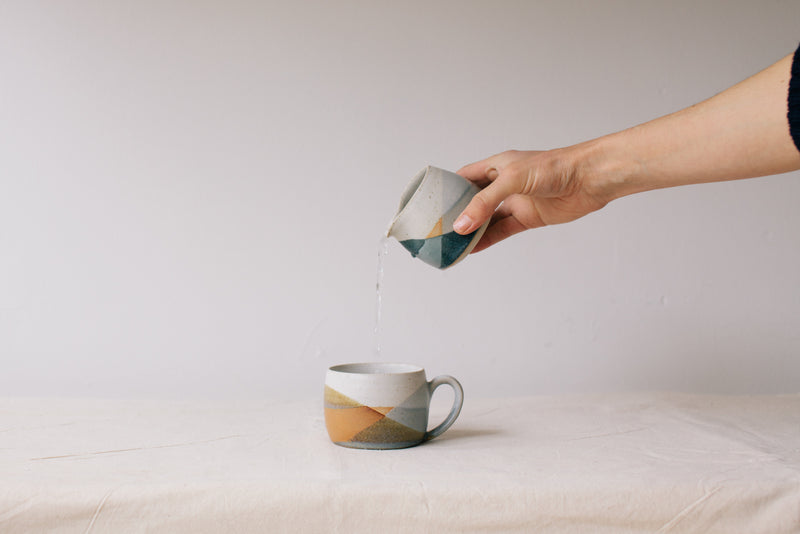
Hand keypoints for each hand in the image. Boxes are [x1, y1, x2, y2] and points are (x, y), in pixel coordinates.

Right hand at [453, 147, 612, 252]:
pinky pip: (502, 230)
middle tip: (439, 230)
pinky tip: (473, 249)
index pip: (464, 177)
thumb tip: (461, 225)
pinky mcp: (528, 217)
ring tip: (452, 244)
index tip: (432, 206)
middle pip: (473, 201)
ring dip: (472, 232)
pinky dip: (487, 240)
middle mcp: (503, 183)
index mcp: (496, 165)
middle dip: (457, 215)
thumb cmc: (554, 167)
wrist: (589, 179)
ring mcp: (516, 201)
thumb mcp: (513, 180)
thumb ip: (485, 202)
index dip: (448, 190)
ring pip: (487, 219)